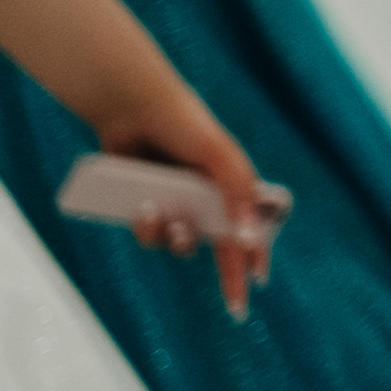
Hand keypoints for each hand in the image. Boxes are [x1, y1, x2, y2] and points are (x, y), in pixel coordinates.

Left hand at [86, 81, 272, 321]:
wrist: (133, 107)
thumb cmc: (186, 126)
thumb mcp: (221, 157)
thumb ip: (240, 195)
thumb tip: (247, 240)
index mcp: (232, 189)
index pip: (250, 230)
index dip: (254, 257)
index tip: (257, 283)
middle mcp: (204, 200)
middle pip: (215, 244)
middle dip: (214, 260)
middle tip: (213, 273)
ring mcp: (173, 204)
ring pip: (178, 243)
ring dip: (173, 238)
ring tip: (158, 214)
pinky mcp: (143, 206)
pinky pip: (148, 235)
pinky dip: (146, 228)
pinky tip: (142, 209)